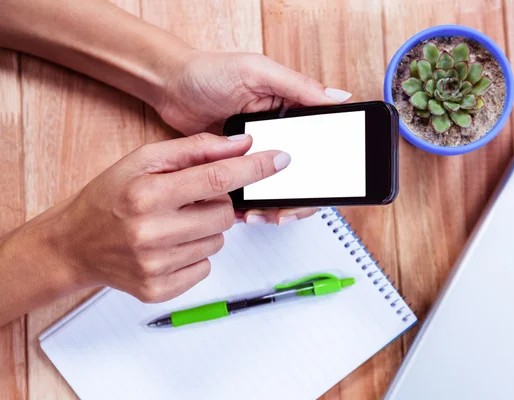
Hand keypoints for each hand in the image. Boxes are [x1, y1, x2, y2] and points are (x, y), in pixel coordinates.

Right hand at [50, 133, 288, 301]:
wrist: (75, 245)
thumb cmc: (110, 198)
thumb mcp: (144, 160)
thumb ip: (195, 150)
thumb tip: (240, 145)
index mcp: (147, 194)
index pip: (217, 179)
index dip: (254, 168)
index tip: (280, 160)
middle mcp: (151, 232)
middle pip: (225, 215)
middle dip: (216, 204)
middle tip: (188, 201)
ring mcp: (155, 266)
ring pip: (218, 241)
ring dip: (205, 229)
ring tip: (172, 224)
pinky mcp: (159, 289)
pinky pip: (206, 267)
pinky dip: (196, 254)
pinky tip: (169, 246)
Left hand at [155, 52, 350, 224]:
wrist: (170, 85)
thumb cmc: (210, 70)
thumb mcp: (258, 72)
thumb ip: (298, 86)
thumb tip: (340, 98)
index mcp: (292, 109)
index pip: (321, 145)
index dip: (322, 171)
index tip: (314, 190)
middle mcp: (279, 133)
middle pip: (302, 174)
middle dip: (296, 199)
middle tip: (283, 212)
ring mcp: (257, 152)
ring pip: (277, 187)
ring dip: (273, 205)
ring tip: (259, 215)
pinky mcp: (234, 164)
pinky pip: (249, 189)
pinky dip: (250, 203)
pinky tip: (243, 211)